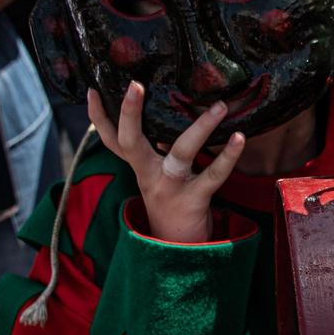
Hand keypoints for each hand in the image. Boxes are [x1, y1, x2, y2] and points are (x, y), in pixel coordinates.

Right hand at [86, 81, 246, 244]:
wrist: (178, 249)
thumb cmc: (172, 201)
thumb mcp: (157, 175)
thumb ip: (157, 149)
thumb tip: (169, 110)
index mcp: (139, 166)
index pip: (111, 139)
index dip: (98, 117)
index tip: (93, 90)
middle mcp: (149, 174)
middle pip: (130, 142)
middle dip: (129, 113)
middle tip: (135, 85)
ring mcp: (170, 187)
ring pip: (181, 152)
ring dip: (201, 127)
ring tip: (219, 106)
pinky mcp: (194, 199)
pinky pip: (213, 175)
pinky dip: (228, 156)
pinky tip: (240, 138)